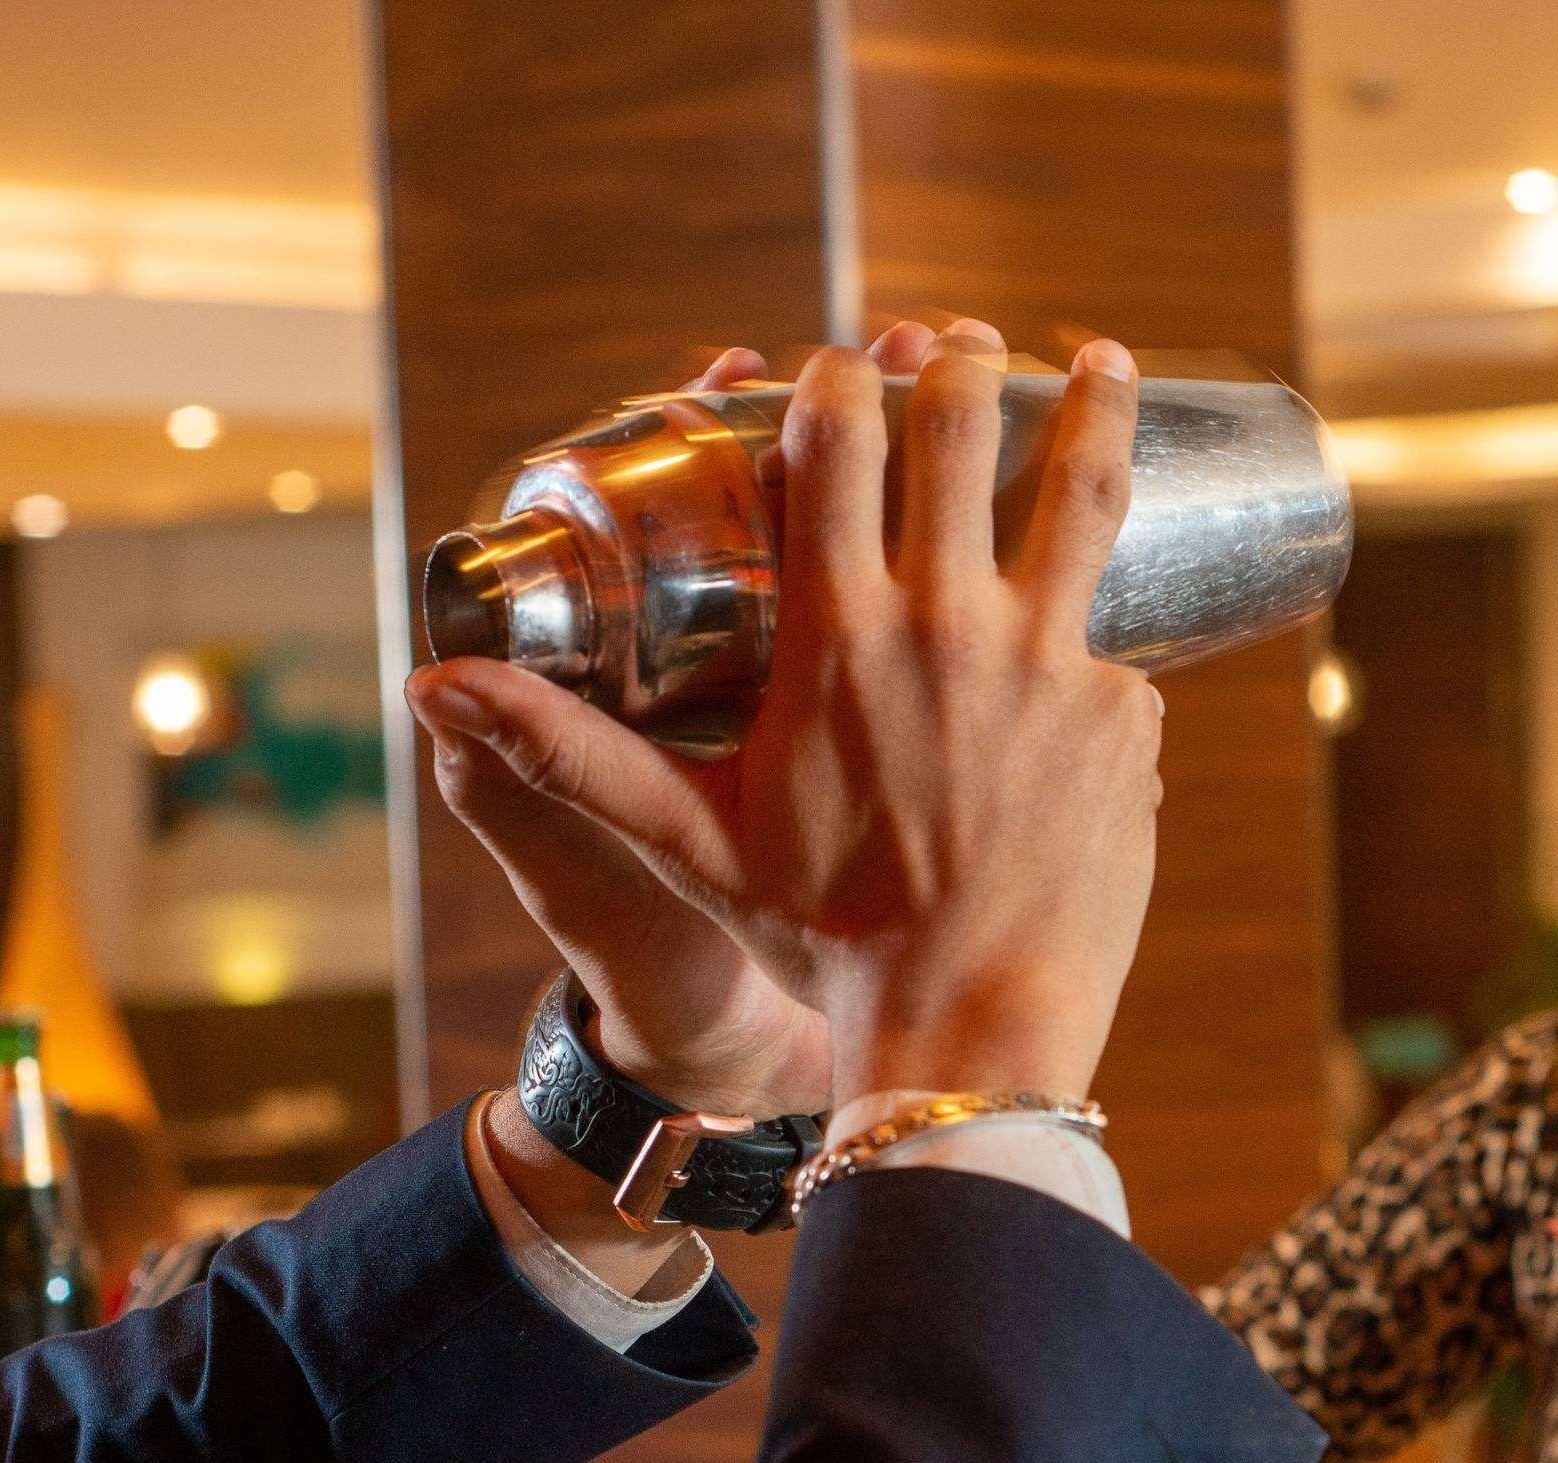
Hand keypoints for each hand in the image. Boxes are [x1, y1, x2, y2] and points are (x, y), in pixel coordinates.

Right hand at [429, 320, 1157, 1108]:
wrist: (966, 1022)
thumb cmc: (820, 937)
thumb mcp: (687, 837)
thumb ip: (569, 753)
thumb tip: (433, 687)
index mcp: (841, 635)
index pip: (838, 446)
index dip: (842, 383)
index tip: (847, 367)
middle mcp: (950, 626)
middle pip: (963, 432)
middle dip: (959, 364)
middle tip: (959, 344)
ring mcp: (1051, 662)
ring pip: (1082, 490)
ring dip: (1092, 407)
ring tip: (1099, 357)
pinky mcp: (1125, 712)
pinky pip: (1116, 650)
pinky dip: (1098, 644)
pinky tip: (1089, 656)